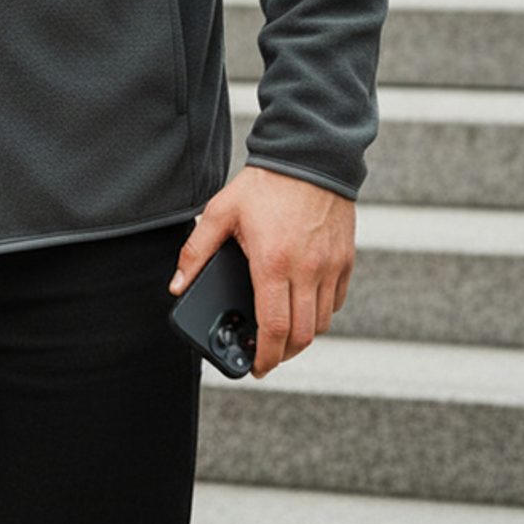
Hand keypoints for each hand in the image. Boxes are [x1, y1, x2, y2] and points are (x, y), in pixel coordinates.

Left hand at [167, 165, 355, 377]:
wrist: (308, 157)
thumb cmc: (264, 185)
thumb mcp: (220, 212)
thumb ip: (196, 251)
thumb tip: (178, 285)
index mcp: (272, 263)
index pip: (272, 328)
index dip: (265, 356)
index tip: (256, 367)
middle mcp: (306, 271)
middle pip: (301, 335)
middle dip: (282, 353)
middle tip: (266, 353)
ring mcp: (329, 267)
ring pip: (321, 323)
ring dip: (302, 335)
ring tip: (281, 331)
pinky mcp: (345, 261)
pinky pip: (336, 302)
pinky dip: (320, 313)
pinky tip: (302, 306)